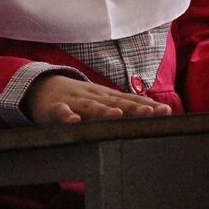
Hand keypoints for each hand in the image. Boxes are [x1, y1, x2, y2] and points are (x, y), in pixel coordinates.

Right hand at [23, 74, 172, 124]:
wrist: (41, 86)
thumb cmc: (77, 97)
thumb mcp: (100, 99)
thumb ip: (122, 106)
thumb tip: (152, 111)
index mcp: (105, 96)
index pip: (130, 100)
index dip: (148, 105)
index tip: (167, 111)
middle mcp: (93, 97)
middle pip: (116, 102)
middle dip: (134, 107)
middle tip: (152, 111)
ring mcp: (74, 101)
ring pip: (90, 106)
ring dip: (103, 110)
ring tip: (118, 115)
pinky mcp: (54, 108)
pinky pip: (60, 113)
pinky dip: (66, 116)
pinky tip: (74, 121)